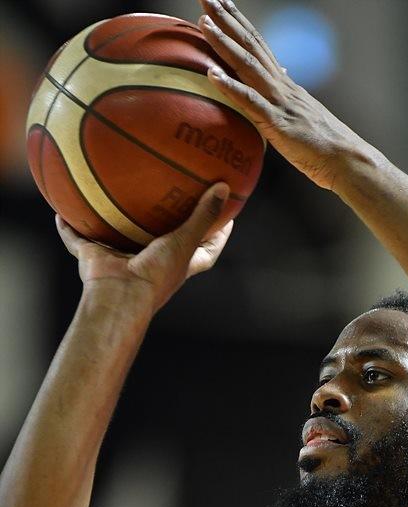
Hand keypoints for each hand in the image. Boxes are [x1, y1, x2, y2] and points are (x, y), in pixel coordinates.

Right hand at [55, 183, 233, 314]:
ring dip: (113, 223)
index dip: (217, 237)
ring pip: (116, 238)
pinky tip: (60, 208)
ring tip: (114, 195)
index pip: (204, 253)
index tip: (228, 219)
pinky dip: (68, 228)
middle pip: (161, 244)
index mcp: (176, 267)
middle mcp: (149, 265)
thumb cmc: (156, 276)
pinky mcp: (93, 259)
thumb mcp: (185, 243)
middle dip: (165, 226)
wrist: (119, 297)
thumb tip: (223, 188)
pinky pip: (76, 239)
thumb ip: (203, 217)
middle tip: (173, 197)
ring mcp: (120, 261)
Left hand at [197, 0, 369, 190]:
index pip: (259, 46)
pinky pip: (251, 103)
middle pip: (251, 46)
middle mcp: (282, 87)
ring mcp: (280, 103)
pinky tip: (212, 73)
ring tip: (204, 23)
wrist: (348, 160)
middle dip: (227, 20)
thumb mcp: (303, 115)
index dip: (239, 23)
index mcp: (285, 85)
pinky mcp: (278, 125)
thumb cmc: (326, 145)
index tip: (222, 3)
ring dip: (225, 43)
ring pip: (249, 66)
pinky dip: (231, 87)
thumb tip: (282, 75)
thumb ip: (288, 96)